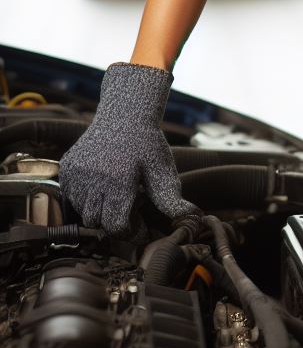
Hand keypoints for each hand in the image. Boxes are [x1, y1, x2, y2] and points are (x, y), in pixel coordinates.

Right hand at [59, 62, 199, 234]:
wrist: (124, 115)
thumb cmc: (148, 145)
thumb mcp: (162, 169)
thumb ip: (170, 197)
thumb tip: (190, 217)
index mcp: (120, 181)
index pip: (115, 226)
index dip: (129, 232)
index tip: (139, 227)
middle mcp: (94, 179)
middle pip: (97, 222)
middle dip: (113, 222)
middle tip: (128, 207)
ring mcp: (77, 173)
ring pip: (82, 212)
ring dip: (98, 210)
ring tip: (115, 194)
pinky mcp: (67, 168)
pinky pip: (70, 197)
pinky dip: (84, 198)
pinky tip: (101, 185)